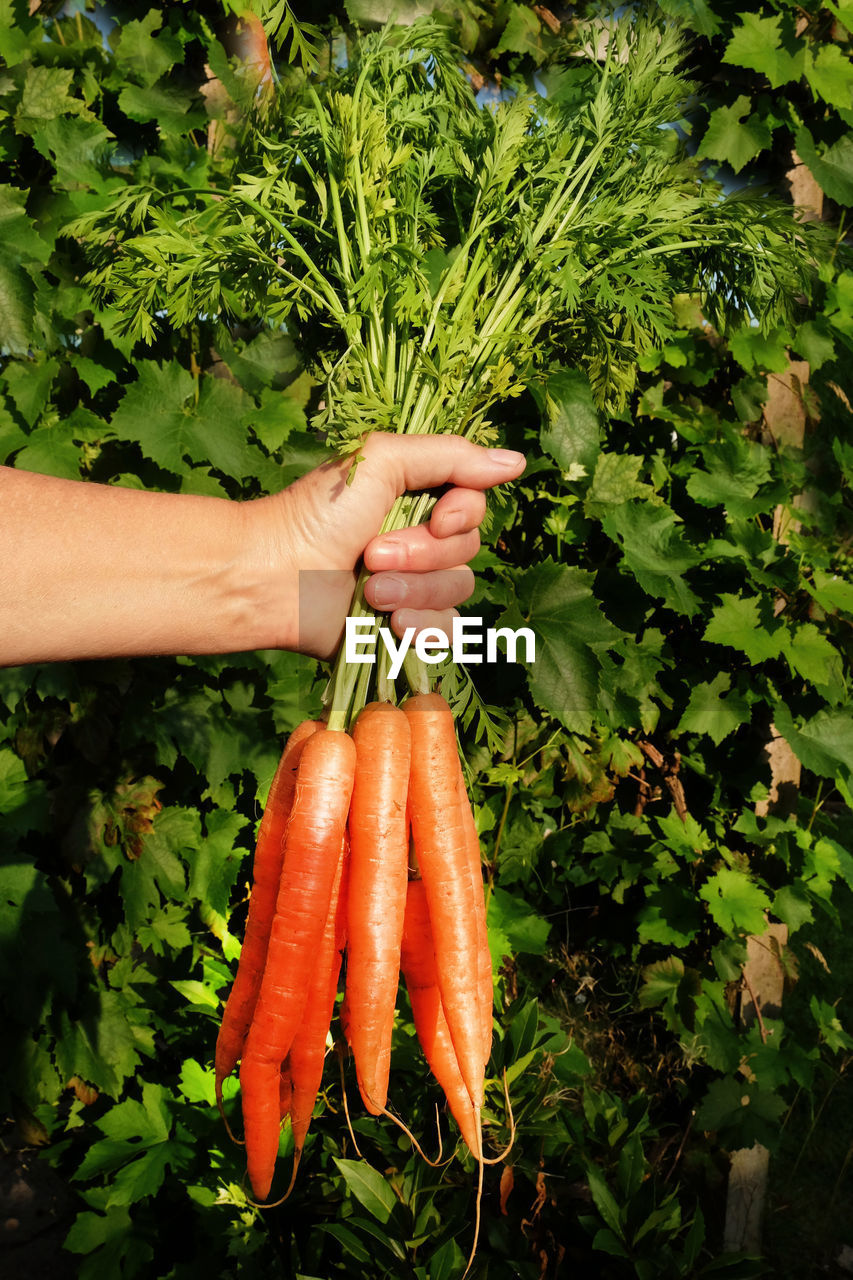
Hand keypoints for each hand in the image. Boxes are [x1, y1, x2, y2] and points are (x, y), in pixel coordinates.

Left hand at [255, 433, 525, 658]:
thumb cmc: (318, 513)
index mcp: (416, 499)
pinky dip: (421, 629)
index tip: (434, 518)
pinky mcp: (401, 628)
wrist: (275, 578)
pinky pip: (446, 632)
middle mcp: (419, 541)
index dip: (462, 514)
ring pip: (458, 592)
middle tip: (371, 554)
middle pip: (469, 550)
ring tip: (367, 592)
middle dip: (424, 555)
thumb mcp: (383, 461)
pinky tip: (389, 625)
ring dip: (413, 591)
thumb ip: (451, 457)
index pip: (475, 507)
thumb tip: (516, 462)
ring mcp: (411, 586)